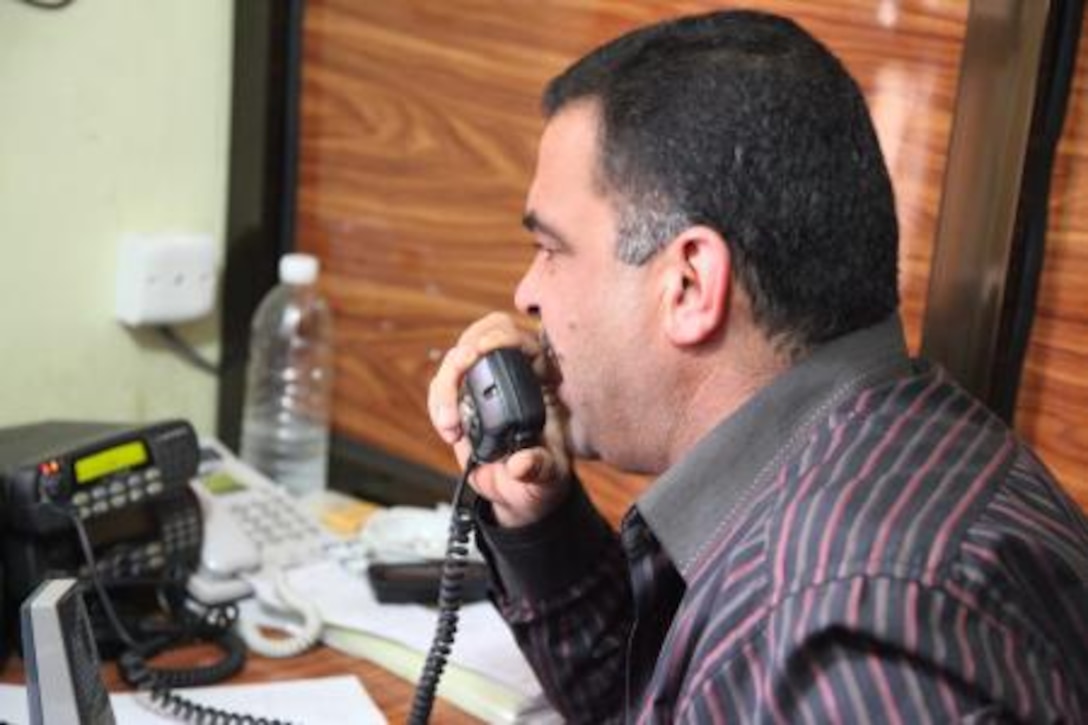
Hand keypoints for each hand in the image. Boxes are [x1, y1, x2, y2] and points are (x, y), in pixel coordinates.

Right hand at [428, 312, 571, 526]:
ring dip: (446, 385)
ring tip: (452, 425)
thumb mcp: (550, 477)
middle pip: (484, 335)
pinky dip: (437, 403)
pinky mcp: (462, 400)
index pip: (525, 341)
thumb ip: (539, 468)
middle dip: (467, 349)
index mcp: (544, 382)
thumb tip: (520, 464)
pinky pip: (442, 386)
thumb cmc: (544, 478)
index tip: (484, 350)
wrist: (520, 494)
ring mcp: (485, 386)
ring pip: (457, 359)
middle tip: (461, 367)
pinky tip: (449, 431)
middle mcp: (514, 376)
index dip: (504, 337)